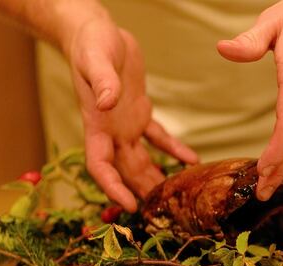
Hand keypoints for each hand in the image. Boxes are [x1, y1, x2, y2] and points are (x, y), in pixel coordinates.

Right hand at [66, 19, 198, 211]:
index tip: (128, 206)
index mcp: (96, 125)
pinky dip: (173, 150)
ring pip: (142, 161)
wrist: (97, 32)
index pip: (100, 165)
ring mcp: (125, 124)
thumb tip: (108, 103)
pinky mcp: (139, 112)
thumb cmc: (91, 44)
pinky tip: (191, 161)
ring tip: (177, 198)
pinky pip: (158, 138)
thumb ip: (102, 82)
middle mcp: (110, 131)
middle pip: (125, 171)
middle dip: (141, 193)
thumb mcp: (95, 60)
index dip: (112, 188)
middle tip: (163, 215)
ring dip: (157, 179)